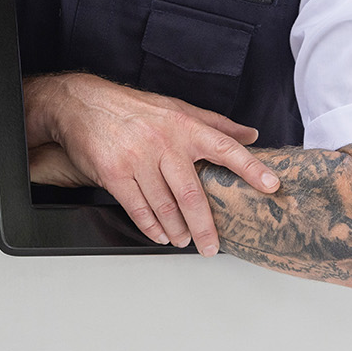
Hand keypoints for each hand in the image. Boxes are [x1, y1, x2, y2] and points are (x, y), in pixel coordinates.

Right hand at [23, 72, 279, 252]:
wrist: (81, 103)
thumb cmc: (131, 107)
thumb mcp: (176, 107)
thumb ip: (215, 123)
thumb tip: (250, 134)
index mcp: (183, 126)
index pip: (225, 147)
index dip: (250, 167)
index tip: (270, 185)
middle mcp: (163, 143)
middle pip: (192, 194)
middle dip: (205, 227)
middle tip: (212, 246)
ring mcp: (137, 160)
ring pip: (165, 206)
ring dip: (176, 230)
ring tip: (183, 240)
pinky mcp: (114, 174)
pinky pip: (138, 208)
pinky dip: (150, 227)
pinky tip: (159, 234)